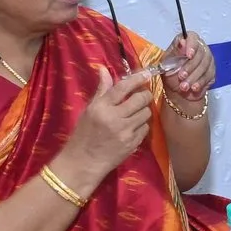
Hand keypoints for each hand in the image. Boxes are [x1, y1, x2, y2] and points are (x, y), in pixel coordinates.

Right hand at [55, 68, 155, 191]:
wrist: (84, 162)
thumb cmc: (84, 134)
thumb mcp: (89, 110)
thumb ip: (101, 90)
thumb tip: (104, 69)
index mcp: (101, 107)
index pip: (123, 87)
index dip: (137, 78)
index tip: (147, 73)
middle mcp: (115, 118)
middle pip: (141, 99)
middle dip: (144, 94)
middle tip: (141, 95)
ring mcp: (125, 132)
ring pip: (146, 113)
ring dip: (144, 110)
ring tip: (135, 112)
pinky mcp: (133, 143)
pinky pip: (145, 128)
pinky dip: (142, 125)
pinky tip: (133, 126)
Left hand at [162, 31, 213, 99]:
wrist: (176, 89)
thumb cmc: (170, 74)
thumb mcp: (167, 62)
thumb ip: (175, 51)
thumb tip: (182, 41)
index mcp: (186, 42)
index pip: (193, 37)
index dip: (192, 45)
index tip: (189, 55)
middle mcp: (199, 48)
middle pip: (201, 52)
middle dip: (190, 66)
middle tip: (181, 76)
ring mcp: (207, 60)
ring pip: (205, 65)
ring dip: (194, 77)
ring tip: (184, 86)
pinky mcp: (211, 72)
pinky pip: (209, 76)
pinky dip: (200, 82)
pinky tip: (193, 87)